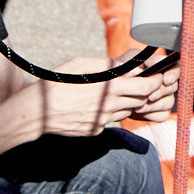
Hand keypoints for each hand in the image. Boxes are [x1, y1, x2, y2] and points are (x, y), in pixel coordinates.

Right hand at [24, 61, 175, 140]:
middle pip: (141, 101)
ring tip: (110, 92)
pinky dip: (108, 112)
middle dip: (144, 92)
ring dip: (125, 102)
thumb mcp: (81, 65)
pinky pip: (109, 120)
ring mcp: (103, 120)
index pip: (147, 87)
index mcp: (110, 87)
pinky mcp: (95, 130)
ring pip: (126, 110)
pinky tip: (93, 105)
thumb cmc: (57, 84)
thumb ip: (106, 64)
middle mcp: (110, 106)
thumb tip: (124, 65)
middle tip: (138, 84)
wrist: (37, 113)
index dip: (155, 82)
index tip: (156, 77)